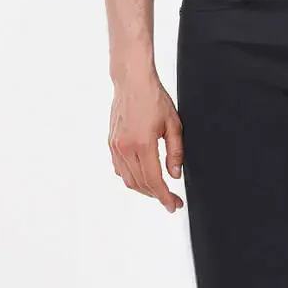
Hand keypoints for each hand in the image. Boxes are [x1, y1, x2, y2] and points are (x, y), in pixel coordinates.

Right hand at [108, 68, 184, 211]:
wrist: (132, 82)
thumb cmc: (154, 98)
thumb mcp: (173, 124)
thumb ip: (175, 152)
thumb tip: (175, 175)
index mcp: (142, 144)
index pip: (154, 180)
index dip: (165, 197)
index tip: (173, 205)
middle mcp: (125, 148)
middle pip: (140, 184)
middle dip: (157, 196)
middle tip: (172, 200)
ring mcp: (116, 146)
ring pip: (128, 179)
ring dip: (144, 189)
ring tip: (159, 191)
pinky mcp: (112, 143)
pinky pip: (120, 169)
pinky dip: (132, 177)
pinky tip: (143, 177)